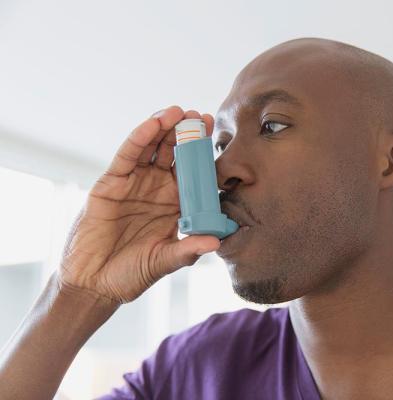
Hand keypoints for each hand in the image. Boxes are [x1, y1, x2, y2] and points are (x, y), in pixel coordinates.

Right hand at [57, 106, 219, 303]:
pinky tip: (152, 125)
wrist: (94, 283)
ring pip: (152, 149)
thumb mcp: (164, 261)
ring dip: (165, 129)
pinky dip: (139, 139)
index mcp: (175, 204)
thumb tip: (216, 241)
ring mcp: (134, 183)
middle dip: (187, 134)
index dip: (204, 155)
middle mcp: (157, 189)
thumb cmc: (131, 274)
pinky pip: (127, 156)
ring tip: (179, 113)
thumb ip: (188, 250)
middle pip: (175, 154)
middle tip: (201, 117)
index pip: (193, 173)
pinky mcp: (111, 183)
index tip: (216, 134)